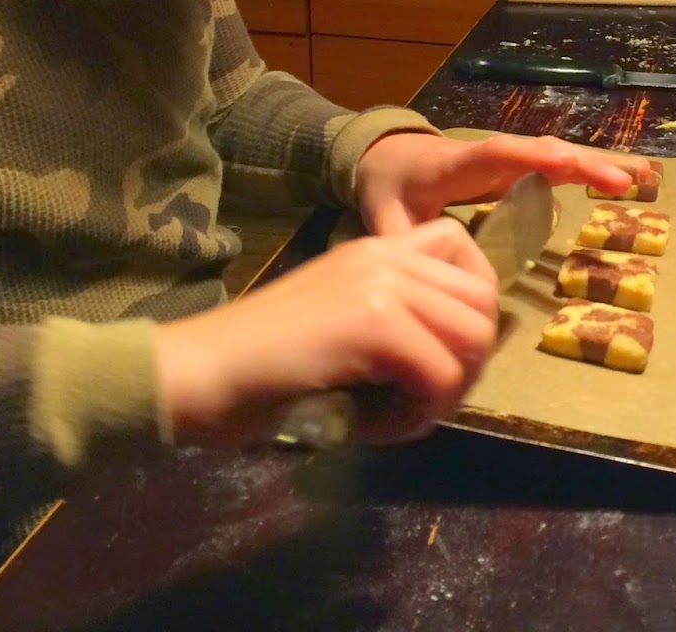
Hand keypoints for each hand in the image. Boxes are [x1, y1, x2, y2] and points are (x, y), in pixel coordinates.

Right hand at [155, 216, 497, 445]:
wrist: (194, 373)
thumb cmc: (255, 366)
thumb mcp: (336, 322)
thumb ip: (392, 320)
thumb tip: (455, 358)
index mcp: (374, 249)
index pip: (463, 247)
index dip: (471, 305)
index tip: (444, 354)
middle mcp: (383, 254)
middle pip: (481, 302)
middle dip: (466, 363)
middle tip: (421, 402)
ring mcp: (380, 284)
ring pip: (471, 338)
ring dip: (445, 392)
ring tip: (397, 416)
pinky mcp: (373, 323)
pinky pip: (439, 376)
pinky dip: (416, 417)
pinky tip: (373, 428)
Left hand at [354, 132, 649, 238]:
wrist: (387, 155)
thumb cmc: (388, 184)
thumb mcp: (383, 214)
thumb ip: (398, 238)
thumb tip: (415, 269)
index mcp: (458, 163)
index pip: (499, 154)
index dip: (533, 158)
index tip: (568, 164)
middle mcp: (490, 154)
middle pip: (542, 152)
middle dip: (582, 163)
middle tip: (624, 180)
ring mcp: (508, 160)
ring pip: (558, 157)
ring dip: (597, 164)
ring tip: (642, 174)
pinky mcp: (518, 169)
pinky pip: (558, 167)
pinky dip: (591, 170)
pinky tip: (626, 180)